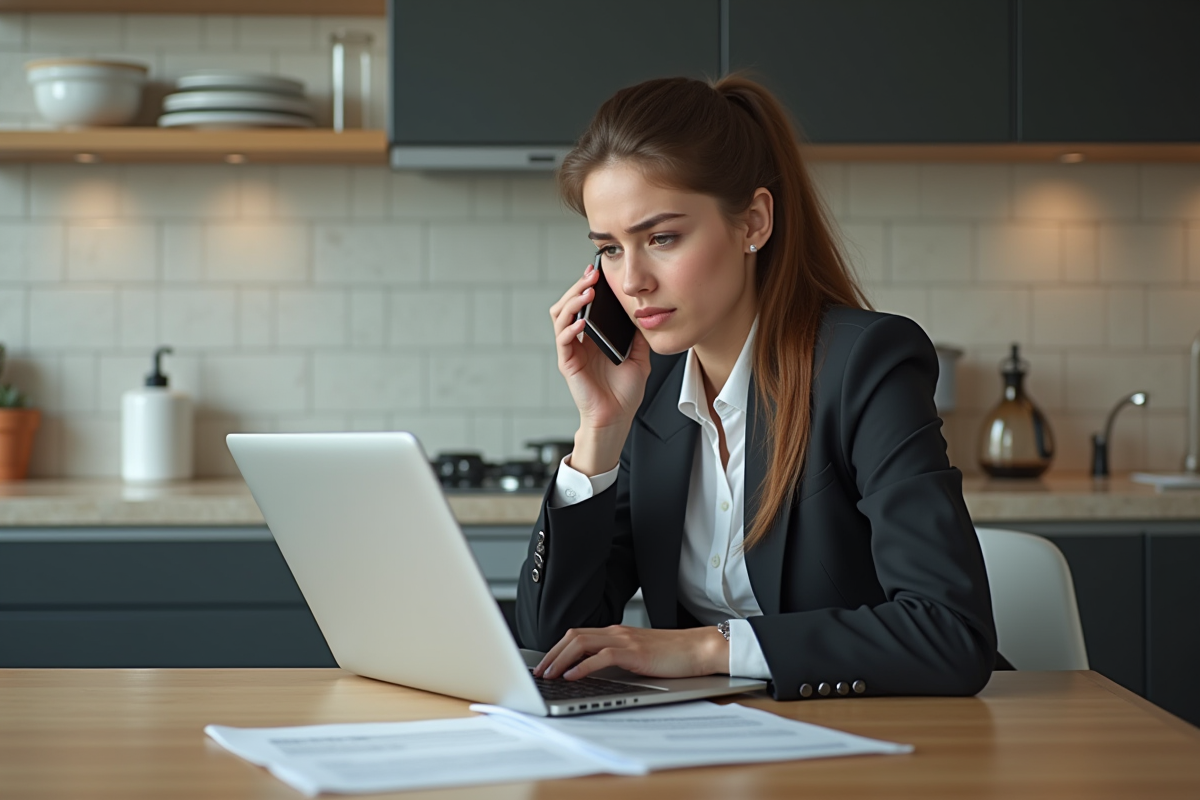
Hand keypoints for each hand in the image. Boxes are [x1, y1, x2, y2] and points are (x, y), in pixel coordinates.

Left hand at [532, 625, 728, 680]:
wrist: (699, 649)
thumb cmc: (674, 655)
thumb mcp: (640, 656)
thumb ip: (619, 659)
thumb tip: (595, 673)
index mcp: (617, 633)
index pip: (578, 635)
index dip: (557, 648)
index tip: (545, 664)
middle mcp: (617, 632)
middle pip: (573, 636)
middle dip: (552, 654)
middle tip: (539, 672)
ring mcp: (625, 640)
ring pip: (581, 642)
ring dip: (561, 659)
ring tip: (549, 675)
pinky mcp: (634, 652)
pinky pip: (601, 656)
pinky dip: (582, 665)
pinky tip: (572, 675)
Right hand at [549, 265, 651, 469]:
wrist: (617, 418)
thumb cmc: (624, 392)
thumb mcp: (639, 355)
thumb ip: (637, 334)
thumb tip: (642, 311)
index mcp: (593, 336)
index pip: (584, 304)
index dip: (587, 286)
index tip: (598, 271)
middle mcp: (579, 340)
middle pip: (568, 304)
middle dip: (578, 286)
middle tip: (591, 275)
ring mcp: (571, 350)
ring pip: (560, 317)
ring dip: (572, 301)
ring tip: (588, 292)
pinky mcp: (568, 364)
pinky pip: (564, 340)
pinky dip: (571, 327)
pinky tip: (583, 321)